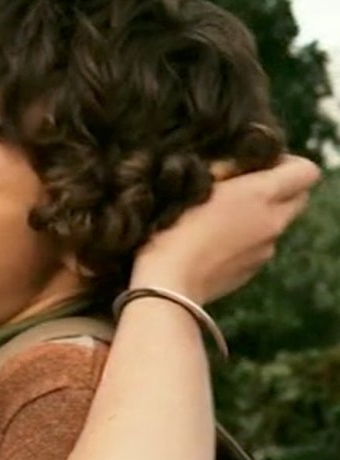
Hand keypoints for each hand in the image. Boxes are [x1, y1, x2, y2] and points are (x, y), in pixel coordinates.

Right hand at [131, 155, 319, 303]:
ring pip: (277, 223)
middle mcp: (273, 221)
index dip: (286, 163)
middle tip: (243, 189)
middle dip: (279, 188)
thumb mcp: (195, 184)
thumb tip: (236, 170)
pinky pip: (259, 245)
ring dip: (258, 216)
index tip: (257, 165)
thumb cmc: (172, 228)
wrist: (167, 282)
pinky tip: (212, 243)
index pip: (306, 171)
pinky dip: (244, 239)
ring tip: (218, 219)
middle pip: (300, 197)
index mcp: (260, 194)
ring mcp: (266, 249)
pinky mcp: (253, 269)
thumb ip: (226, 171)